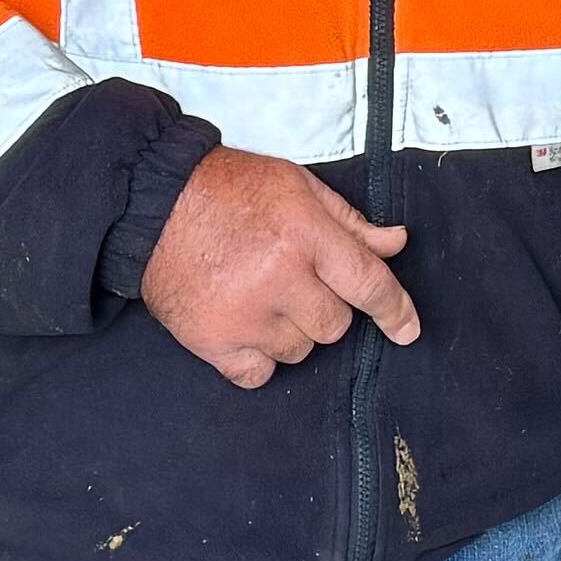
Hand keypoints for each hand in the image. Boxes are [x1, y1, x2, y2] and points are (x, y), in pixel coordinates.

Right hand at [142, 148, 419, 389]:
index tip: (407, 330)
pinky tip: (243, 325)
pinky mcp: (212, 342)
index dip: (395, 311)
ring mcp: (244, 315)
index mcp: (304, 234)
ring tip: (260, 295)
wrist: (152, 203)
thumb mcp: (296, 187)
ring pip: (300, 351)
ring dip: (290, 331)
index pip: (368, 284)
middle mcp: (279, 278)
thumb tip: (395, 245)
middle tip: (292, 280)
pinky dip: (257, 357)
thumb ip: (349, 222)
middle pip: (335, 325)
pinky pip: (259, 374)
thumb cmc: (227, 190)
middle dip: (324, 307)